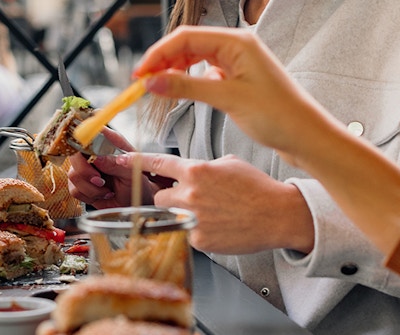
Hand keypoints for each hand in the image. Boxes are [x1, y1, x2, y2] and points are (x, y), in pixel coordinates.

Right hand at [66, 131, 161, 207]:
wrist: (135, 203)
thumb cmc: (138, 185)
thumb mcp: (131, 174)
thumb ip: (115, 165)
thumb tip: (97, 158)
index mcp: (110, 143)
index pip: (91, 131)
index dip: (83, 135)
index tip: (87, 149)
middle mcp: (95, 154)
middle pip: (74, 154)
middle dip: (85, 171)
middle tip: (100, 180)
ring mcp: (86, 168)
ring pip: (73, 175)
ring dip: (91, 188)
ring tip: (107, 190)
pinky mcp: (81, 184)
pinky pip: (74, 190)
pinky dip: (89, 196)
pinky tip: (102, 194)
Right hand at [134, 26, 335, 155]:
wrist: (307, 136)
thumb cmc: (279, 116)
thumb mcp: (227, 99)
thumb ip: (187, 87)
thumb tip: (153, 82)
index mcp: (238, 41)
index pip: (186, 37)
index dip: (158, 53)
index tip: (140, 74)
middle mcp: (238, 46)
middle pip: (189, 44)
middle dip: (164, 61)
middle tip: (143, 83)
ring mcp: (239, 61)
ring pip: (196, 57)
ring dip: (175, 70)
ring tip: (158, 88)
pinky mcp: (240, 78)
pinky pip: (207, 71)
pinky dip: (191, 80)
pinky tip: (185, 92)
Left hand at [140, 153, 314, 254]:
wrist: (277, 214)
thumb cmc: (257, 188)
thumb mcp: (228, 163)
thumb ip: (202, 166)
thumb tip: (188, 171)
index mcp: (196, 170)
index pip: (157, 163)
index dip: (136, 162)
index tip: (121, 161)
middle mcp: (190, 194)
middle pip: (160, 196)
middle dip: (171, 197)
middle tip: (193, 200)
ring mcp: (192, 218)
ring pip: (171, 216)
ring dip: (182, 214)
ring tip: (210, 213)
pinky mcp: (198, 239)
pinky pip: (186, 234)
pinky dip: (198, 231)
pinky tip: (219, 226)